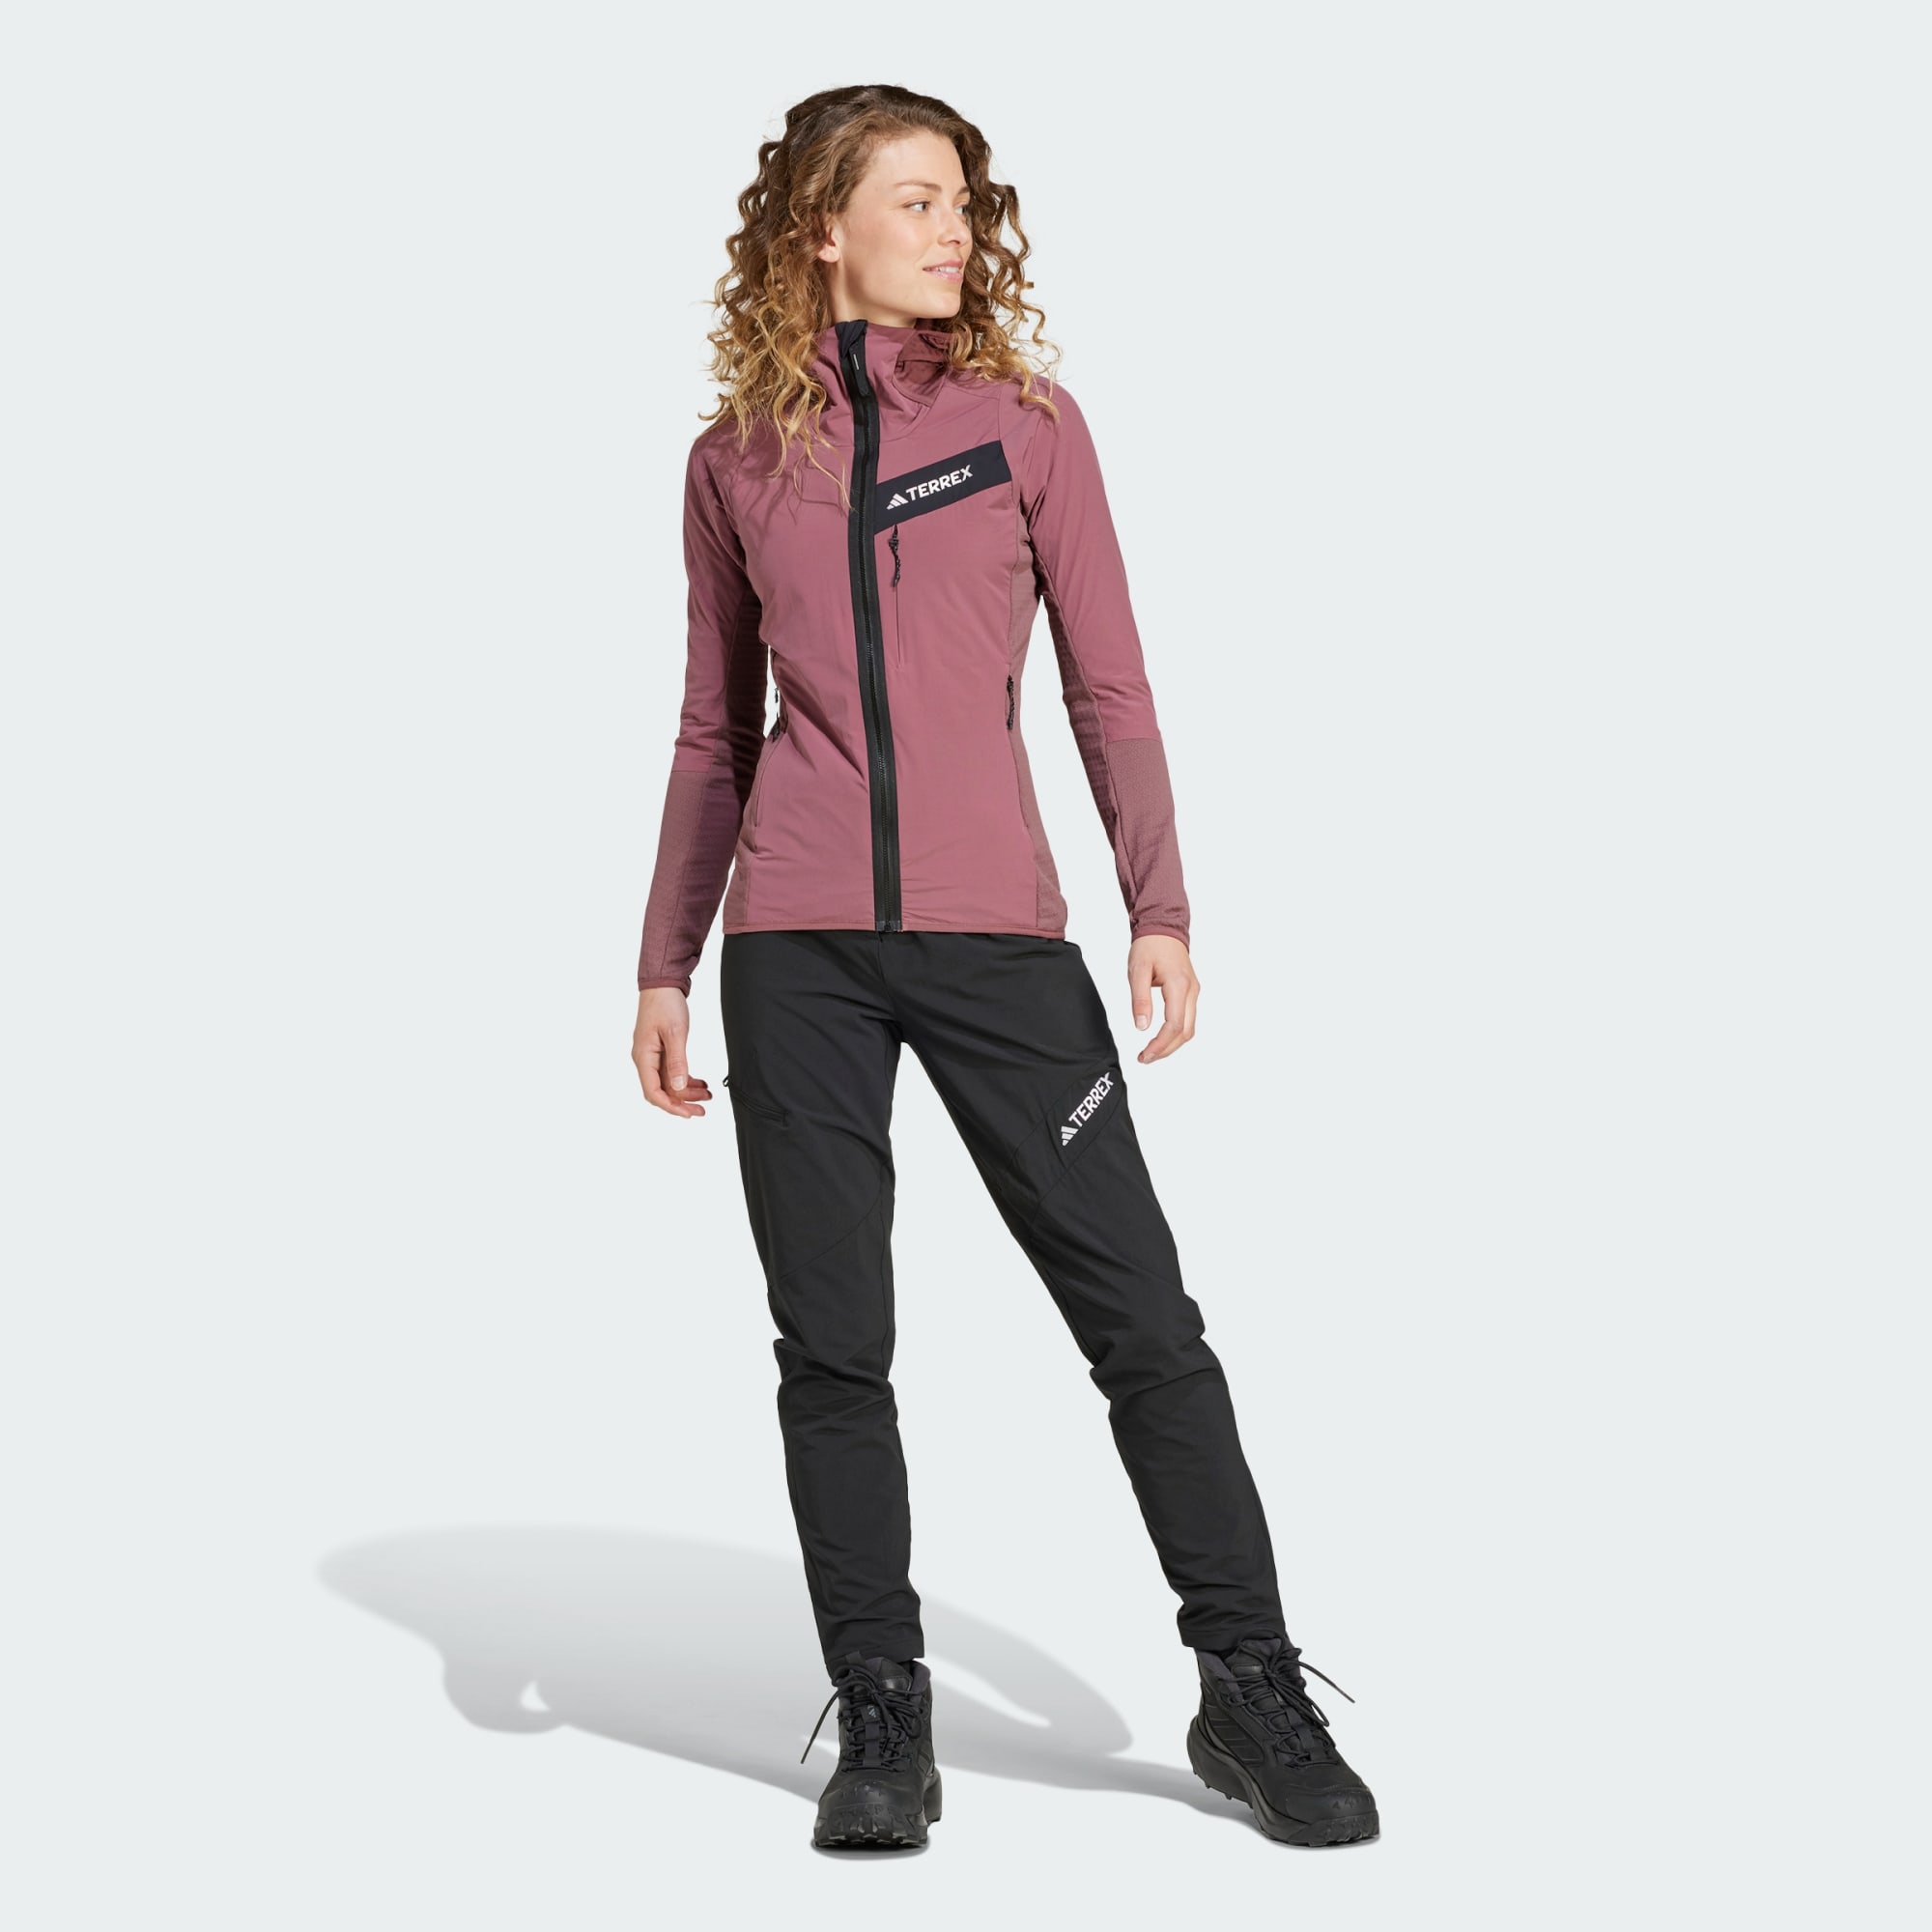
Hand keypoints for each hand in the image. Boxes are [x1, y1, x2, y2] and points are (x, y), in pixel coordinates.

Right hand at [633, 987, 714, 1117]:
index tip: (690, 1113)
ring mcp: (652, 1056)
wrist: (662, 984)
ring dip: (687, 1091)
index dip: (671, 1106)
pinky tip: (701, 1082)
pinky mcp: (660, 1051)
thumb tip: (679, 1087)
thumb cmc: (665, 1004)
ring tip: (708, 1094)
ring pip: (668, 1083)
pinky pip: (671, 1072)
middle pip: (661, 1091)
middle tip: (703, 1109)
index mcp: (643, 1057)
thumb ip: (677, 1061)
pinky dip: (686, 1079)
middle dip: (682, 1102)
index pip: (653, 1092)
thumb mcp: (675, 1032)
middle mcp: (645, 1059)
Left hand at [1128, 934, 1197, 1061]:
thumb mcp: (1138, 970)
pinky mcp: (1191, 992)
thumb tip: (1142, 1027)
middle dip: (1166, 1050)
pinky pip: (1187, 1019)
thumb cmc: (1149, 946)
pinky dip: (1175, 1033)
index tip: (1144, 1055)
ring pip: (1188, 1028)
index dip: (1160, 1045)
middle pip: (1185, 1032)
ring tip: (1151, 1052)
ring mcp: (1193, 992)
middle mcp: (1191, 991)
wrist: (1163, 928)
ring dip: (1171, 1044)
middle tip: (1145, 1058)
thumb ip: (1140, 999)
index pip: (1173, 1025)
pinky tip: (1161, 1038)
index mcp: (1178, 986)